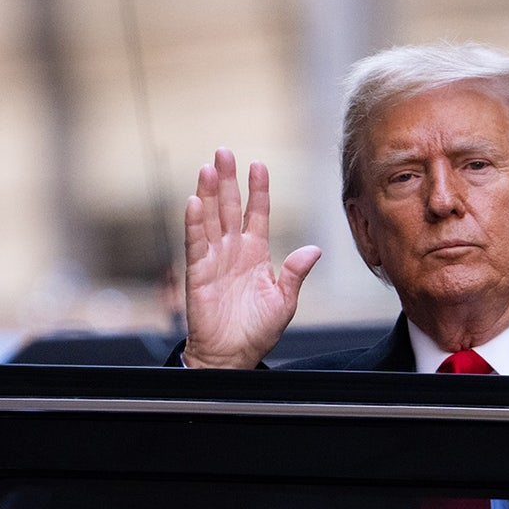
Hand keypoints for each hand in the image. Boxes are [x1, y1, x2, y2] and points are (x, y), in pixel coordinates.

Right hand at [182, 148, 321, 367]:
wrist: (233, 356)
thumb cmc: (256, 330)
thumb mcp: (284, 301)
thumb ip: (296, 273)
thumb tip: (314, 249)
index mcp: (256, 253)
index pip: (256, 213)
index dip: (257, 190)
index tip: (258, 165)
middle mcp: (233, 250)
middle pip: (229, 207)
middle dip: (227, 179)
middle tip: (224, 152)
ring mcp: (214, 259)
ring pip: (210, 218)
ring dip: (208, 193)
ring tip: (208, 168)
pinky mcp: (198, 272)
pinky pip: (196, 243)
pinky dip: (194, 223)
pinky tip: (193, 202)